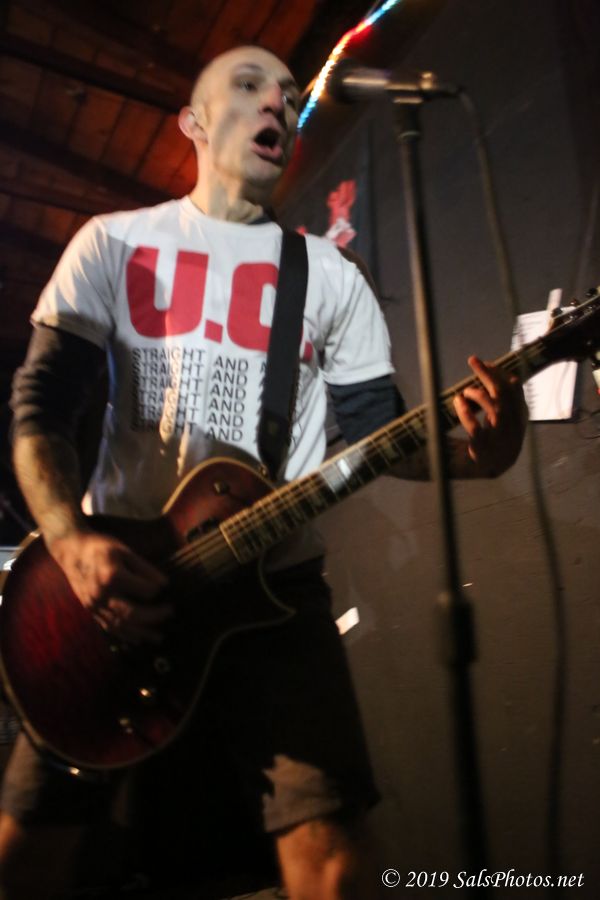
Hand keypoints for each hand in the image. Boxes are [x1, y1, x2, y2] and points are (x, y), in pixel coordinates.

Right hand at [49, 530, 170, 643]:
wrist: (71, 550)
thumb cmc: (100, 547)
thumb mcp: (124, 551)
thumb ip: (144, 569)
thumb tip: (164, 584)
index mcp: (113, 576)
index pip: (144, 591)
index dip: (157, 590)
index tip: (166, 588)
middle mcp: (102, 594)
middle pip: (131, 614)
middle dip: (154, 617)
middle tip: (170, 612)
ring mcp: (94, 605)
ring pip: (120, 626)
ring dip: (141, 633)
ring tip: (158, 637)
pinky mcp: (90, 610)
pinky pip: (108, 627)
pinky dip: (124, 635)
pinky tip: (138, 639)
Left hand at [453, 355, 527, 476]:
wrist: (490, 468)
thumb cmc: (495, 436)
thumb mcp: (503, 416)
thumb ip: (504, 398)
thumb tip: (502, 373)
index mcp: (520, 416)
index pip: (514, 389)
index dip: (500, 373)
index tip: (485, 363)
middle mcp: (514, 428)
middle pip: (504, 395)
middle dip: (488, 374)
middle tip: (473, 360)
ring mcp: (500, 440)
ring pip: (494, 410)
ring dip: (477, 394)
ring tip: (465, 391)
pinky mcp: (484, 450)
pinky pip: (476, 429)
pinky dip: (466, 412)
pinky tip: (458, 402)